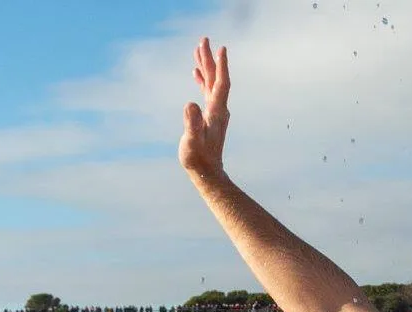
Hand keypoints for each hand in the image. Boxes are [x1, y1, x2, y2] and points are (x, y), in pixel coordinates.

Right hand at [180, 38, 229, 176]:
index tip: (221, 49)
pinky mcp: (210, 116)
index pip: (221, 84)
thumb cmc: (198, 159)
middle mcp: (219, 109)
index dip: (221, 66)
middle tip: (204, 39)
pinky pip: (207, 92)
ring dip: (206, 66)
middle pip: (216, 79)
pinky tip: (195, 73)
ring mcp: (215, 112)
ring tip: (198, 49)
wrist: (207, 172)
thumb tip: (190, 104)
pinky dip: (202, 81)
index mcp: (216, 112)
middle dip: (210, 59)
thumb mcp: (192, 141)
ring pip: (211, 83)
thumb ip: (192, 123)